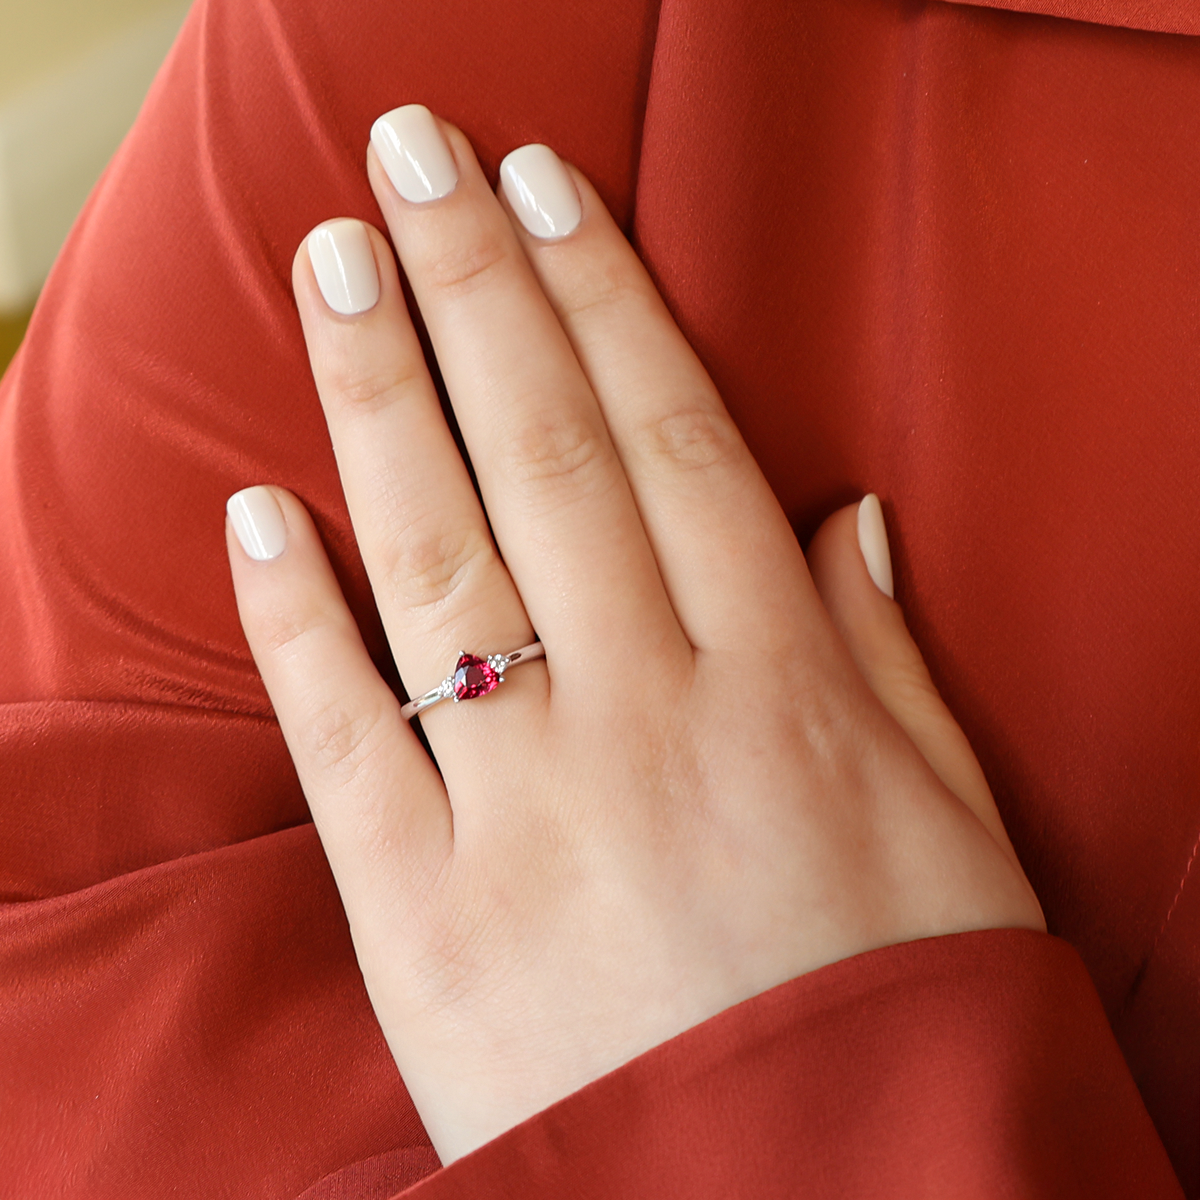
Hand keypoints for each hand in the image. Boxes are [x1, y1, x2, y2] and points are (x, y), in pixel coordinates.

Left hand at [224, 105, 1043, 1163]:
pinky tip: (257, 506)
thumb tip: (843, 513)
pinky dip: (292, 617)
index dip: (603, 300)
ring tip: (331, 265)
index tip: (546, 191)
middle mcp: (646, 724)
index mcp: (781, 692)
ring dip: (374, 396)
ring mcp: (524, 818)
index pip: (670, 442)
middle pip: (540, 456)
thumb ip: (886, 659)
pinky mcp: (423, 922)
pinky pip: (346, 739)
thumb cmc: (888, 1016)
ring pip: (434, 560)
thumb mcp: (950, 827)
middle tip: (410, 157)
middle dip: (473, 287)